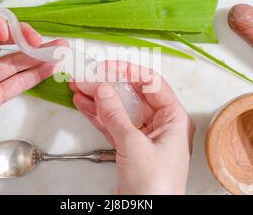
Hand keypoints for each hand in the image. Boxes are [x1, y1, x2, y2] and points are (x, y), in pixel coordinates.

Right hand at [70, 61, 194, 194]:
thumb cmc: (155, 186)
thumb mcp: (134, 145)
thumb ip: (116, 115)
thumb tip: (103, 89)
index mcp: (174, 118)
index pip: (151, 83)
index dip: (127, 71)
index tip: (105, 67)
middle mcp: (161, 124)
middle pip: (133, 95)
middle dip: (108, 85)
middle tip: (86, 77)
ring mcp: (144, 136)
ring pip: (120, 109)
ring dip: (99, 98)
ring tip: (78, 87)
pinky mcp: (130, 148)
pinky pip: (113, 125)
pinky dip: (98, 115)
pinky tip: (83, 104)